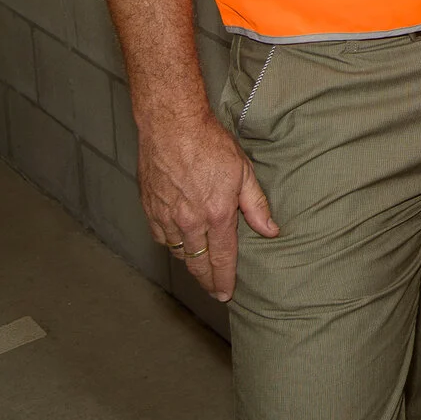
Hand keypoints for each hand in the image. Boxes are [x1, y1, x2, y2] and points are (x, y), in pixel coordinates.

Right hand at [141, 107, 277, 302]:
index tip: (225, 294)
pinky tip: (178, 243)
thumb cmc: (209, 144)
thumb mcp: (243, 172)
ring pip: (178, 252)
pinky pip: (160, 236)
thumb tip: (270, 231)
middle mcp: (189, 221)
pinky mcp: (150, 207)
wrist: (172, 125)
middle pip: (197, 262)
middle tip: (213, 291)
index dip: (224, 280)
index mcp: (216, 215)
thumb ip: (256, 206)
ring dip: (190, 262)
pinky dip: (170, 244)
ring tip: (199, 267)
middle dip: (206, 280)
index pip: (222, 259)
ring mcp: (166, 216)